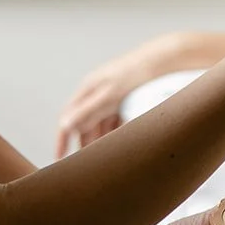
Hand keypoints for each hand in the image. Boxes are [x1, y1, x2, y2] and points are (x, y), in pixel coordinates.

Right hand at [57, 32, 220, 156]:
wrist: (165, 60)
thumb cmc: (136, 73)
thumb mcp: (109, 96)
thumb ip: (87, 112)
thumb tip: (65, 125)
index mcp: (89, 89)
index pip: (68, 118)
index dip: (63, 138)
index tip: (59, 158)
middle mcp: (98, 93)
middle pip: (86, 124)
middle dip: (86, 143)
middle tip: (88, 163)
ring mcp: (113, 97)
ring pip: (103, 125)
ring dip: (102, 140)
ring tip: (106, 156)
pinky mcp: (128, 100)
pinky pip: (118, 121)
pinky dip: (118, 133)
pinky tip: (123, 143)